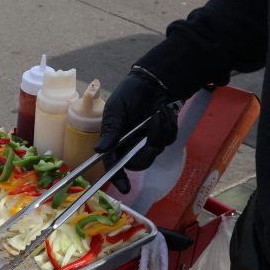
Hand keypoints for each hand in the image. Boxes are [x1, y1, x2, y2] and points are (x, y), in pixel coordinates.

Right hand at [96, 70, 178, 193]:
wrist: (153, 81)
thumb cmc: (129, 93)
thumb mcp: (116, 109)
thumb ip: (111, 130)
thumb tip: (100, 151)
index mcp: (115, 141)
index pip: (114, 164)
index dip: (118, 178)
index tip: (125, 188)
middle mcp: (130, 146)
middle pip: (139, 162)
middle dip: (148, 148)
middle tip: (153, 127)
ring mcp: (147, 142)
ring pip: (156, 151)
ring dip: (160, 130)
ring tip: (159, 111)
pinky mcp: (163, 136)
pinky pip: (169, 140)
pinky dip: (169, 126)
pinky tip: (165, 112)